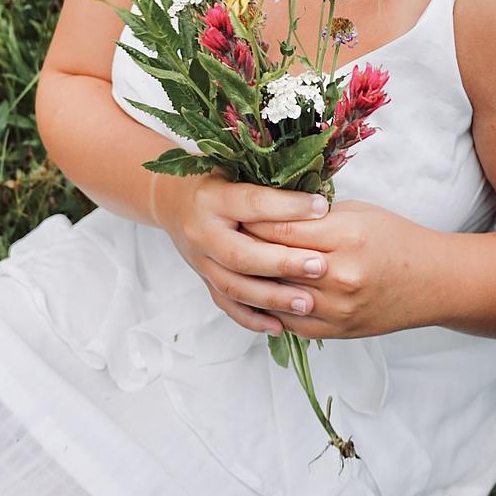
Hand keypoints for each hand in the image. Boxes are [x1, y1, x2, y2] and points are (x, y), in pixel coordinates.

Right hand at [154, 171, 333, 334]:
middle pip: (241, 254)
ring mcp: (200, 261)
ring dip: (272, 298)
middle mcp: (202, 232)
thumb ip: (269, 182)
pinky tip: (280, 326)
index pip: (252, 204)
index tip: (321, 209)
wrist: (173, 202)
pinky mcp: (204, 280)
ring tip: (307, 303)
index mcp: (212, 198)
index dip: (288, 207)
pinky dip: (253, 319)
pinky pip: (227, 305)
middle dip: (283, 263)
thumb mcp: (236, 169)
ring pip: (234, 286)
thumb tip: (317, 198)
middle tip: (320, 266)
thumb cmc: (217, 181)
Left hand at [241, 199, 415, 339]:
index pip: (281, 228)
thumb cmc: (395, 239)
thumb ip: (313, 215)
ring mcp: (336, 309)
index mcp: (345, 238)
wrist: (432, 282)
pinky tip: (253, 292)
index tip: (232, 210)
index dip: (251, 219)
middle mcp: (339, 276)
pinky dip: (267, 307)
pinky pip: (287, 322)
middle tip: (223, 233)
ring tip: (231, 262)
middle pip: (273, 261)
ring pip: (274, 294)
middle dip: (244, 246)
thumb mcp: (357, 212)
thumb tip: (268, 210)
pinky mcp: (334, 331)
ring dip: (251, 279)